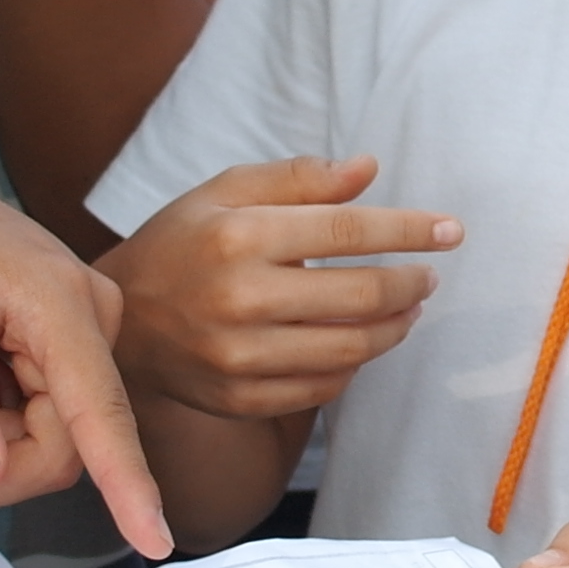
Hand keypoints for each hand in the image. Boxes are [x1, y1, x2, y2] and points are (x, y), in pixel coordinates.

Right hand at [103, 154, 456, 419]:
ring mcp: (239, 357)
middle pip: (361, 296)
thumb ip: (299, 178)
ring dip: (396, 327)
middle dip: (411, 283)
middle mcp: (239, 299)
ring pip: (351, 349)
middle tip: (428, 275)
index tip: (450, 230)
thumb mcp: (225, 191)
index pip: (348, 230)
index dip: (410, 230)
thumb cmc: (181, 244)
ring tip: (409, 308)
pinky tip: (361, 342)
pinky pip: (324, 388)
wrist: (118, 327)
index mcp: (238, 236)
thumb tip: (368, 169)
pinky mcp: (241, 398)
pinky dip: (354, 365)